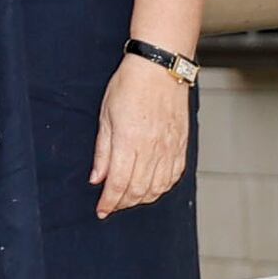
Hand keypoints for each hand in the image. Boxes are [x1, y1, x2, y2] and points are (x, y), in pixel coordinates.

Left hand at [90, 56, 191, 215]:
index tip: (102, 210)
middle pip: (137, 190)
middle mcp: (151, 149)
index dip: (109, 202)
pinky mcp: (181, 146)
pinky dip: (161, 188)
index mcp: (129, 141)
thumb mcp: (106, 115)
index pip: (118, 183)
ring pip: (157, 188)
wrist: (160, 68)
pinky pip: (173, 177)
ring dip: (141, 199)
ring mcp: (169, 149)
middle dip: (122, 203)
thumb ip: (102, 151)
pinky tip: (151, 187)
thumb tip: (96, 178)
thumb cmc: (130, 85)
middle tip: (112, 205)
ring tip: (128, 198)